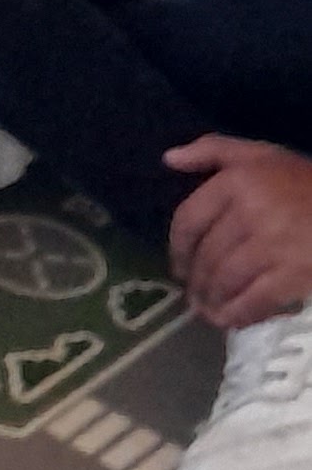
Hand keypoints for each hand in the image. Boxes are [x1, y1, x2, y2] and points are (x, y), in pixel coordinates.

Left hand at [169, 138, 311, 328]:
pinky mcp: (294, 275)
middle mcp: (249, 212)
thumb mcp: (261, 153)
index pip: (189, 220)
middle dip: (196, 281)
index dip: (178, 249)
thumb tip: (169, 159)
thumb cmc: (305, 182)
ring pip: (225, 280)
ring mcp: (272, 246)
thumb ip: (213, 149)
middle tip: (194, 295)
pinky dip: (238, 314)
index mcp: (236, 181)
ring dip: (212, 301)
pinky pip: (255, 300)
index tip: (177, 267)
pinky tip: (230, 320)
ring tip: (208, 311)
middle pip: (206, 255)